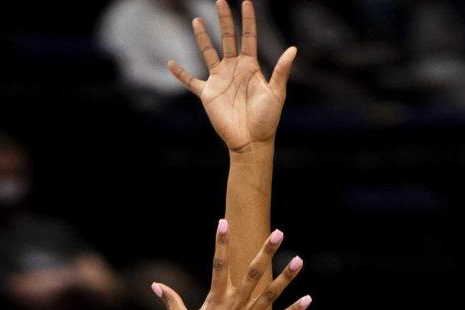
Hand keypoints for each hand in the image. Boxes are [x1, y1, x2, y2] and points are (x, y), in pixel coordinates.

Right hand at [154, 221, 309, 309]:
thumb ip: (171, 300)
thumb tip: (155, 285)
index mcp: (215, 300)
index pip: (218, 265)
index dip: (220, 243)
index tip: (224, 223)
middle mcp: (234, 306)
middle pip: (253, 273)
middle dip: (266, 252)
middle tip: (278, 233)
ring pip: (270, 294)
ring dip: (286, 278)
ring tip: (298, 260)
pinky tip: (308, 300)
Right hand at [167, 1, 296, 152]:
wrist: (251, 141)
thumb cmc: (267, 119)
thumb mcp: (276, 93)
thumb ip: (281, 71)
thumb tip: (293, 49)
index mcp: (250, 66)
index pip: (248, 37)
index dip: (247, 20)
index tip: (246, 2)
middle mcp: (234, 68)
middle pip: (227, 38)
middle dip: (224, 20)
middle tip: (220, 1)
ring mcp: (219, 80)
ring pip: (208, 53)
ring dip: (202, 38)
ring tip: (197, 21)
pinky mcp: (208, 94)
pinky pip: (191, 82)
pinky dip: (181, 74)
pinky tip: (171, 64)